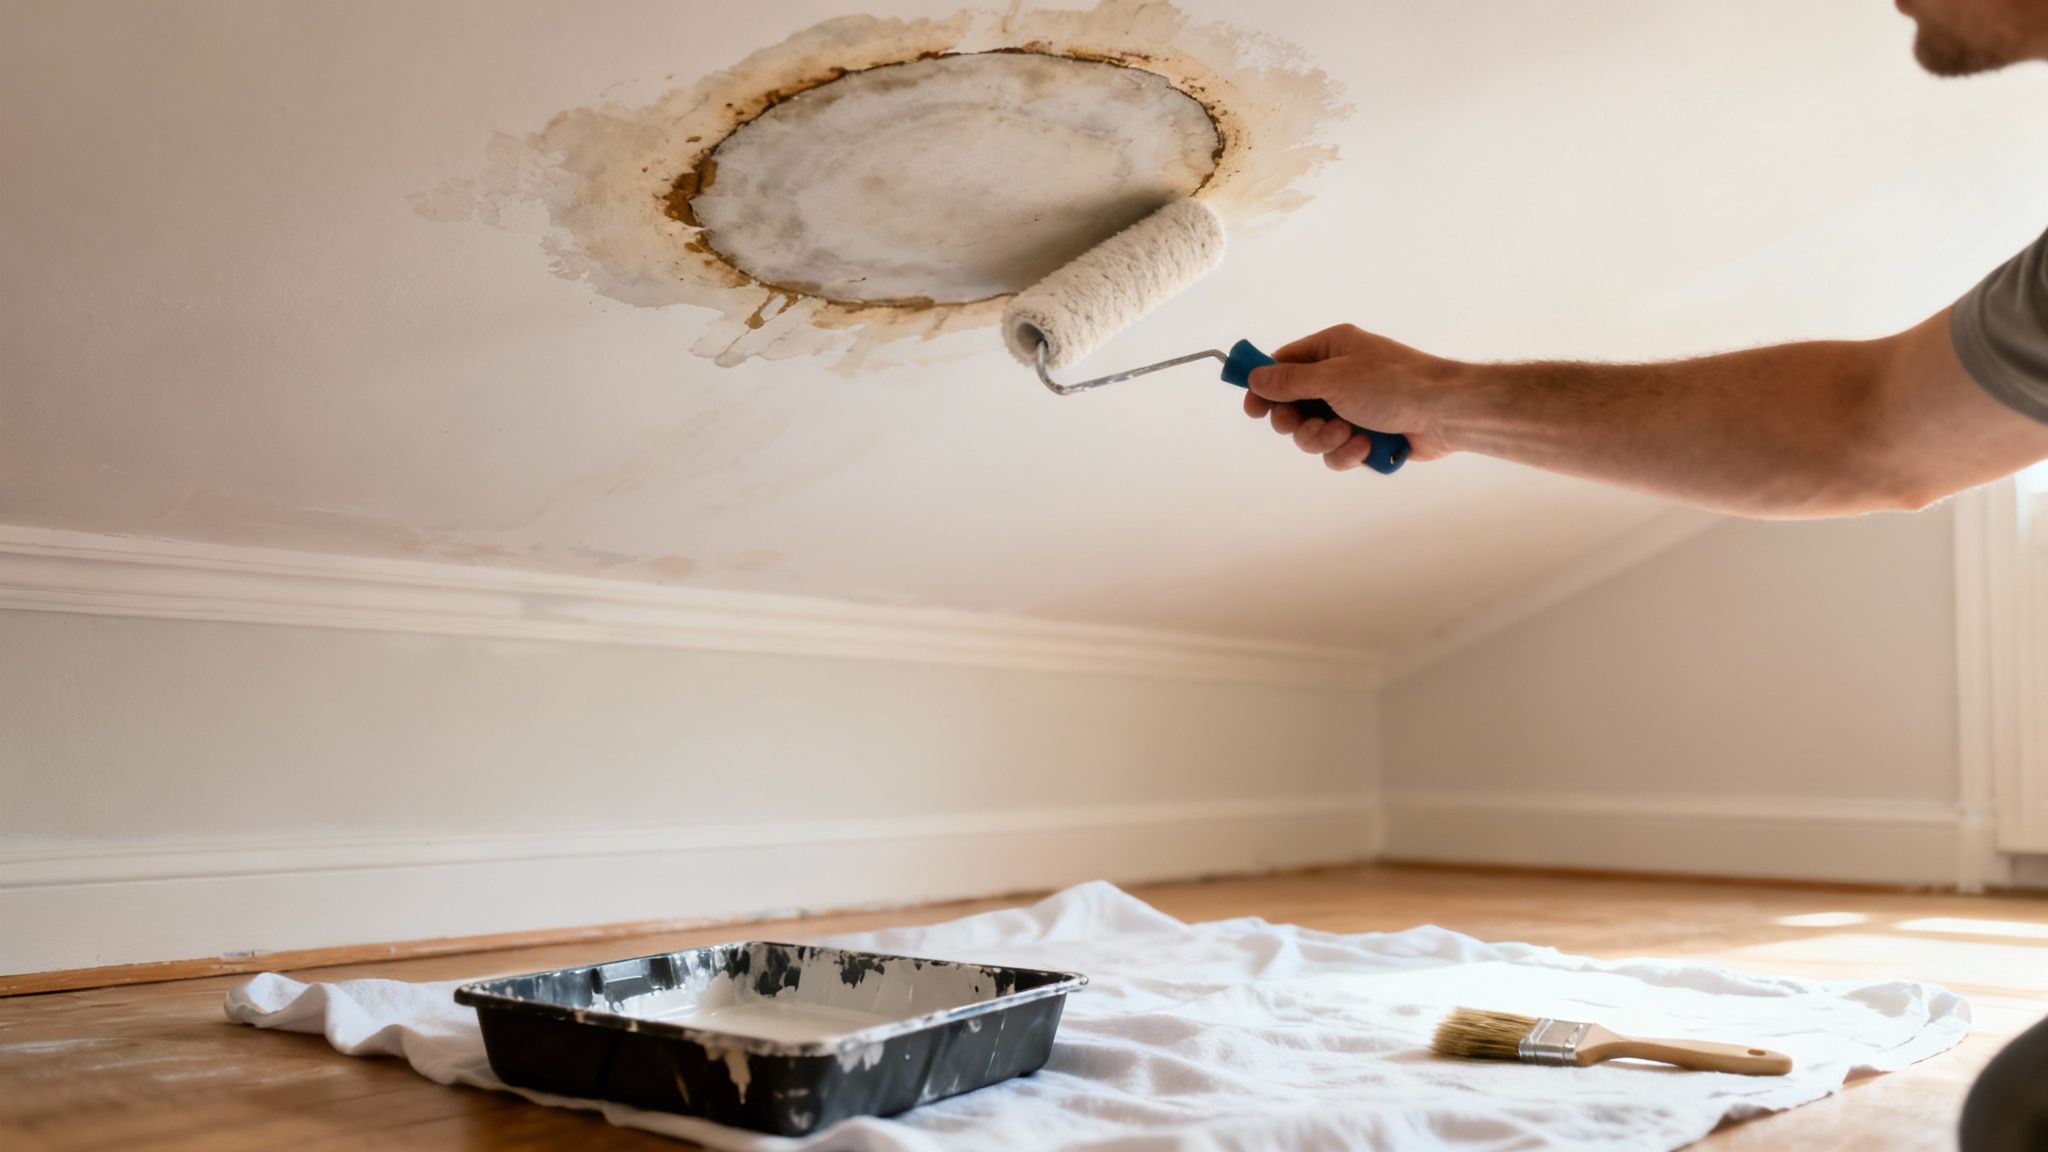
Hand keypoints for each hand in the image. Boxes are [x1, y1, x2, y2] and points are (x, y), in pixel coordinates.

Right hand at [1243, 324, 1462, 470]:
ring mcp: (1352, 408)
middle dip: (1297, 422)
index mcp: (1331, 349)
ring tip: (1346, 434)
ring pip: (1312, 434)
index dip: (1263, 387)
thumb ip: (1289, 381)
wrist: (1445, 412)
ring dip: (1323, 439)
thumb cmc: (1392, 384)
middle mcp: (1339, 376)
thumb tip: (1254, 377)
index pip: (1283, 365)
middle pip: (1292, 406)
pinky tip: (1365, 446)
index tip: (1252, 409)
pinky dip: (1346, 452)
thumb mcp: (1333, 378)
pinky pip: (1336, 451)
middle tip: (1303, 424)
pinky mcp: (1365, 436)